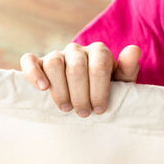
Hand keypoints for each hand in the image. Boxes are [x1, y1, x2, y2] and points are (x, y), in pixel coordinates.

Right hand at [20, 42, 140, 116]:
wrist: (86, 97)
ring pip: (54, 63)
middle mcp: (77, 50)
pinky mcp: (38, 63)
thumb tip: (134, 50)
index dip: (98, 90)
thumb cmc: (106, 92)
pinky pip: (29, 61)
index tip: (99, 110)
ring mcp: (56, 55)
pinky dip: (34, 73)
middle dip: (80, 94)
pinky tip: (42, 88)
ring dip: (60, 89)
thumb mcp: (122, 84)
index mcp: (99, 52)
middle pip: (76, 67)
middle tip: (83, 113)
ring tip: (66, 108)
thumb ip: (128, 69)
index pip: (98, 66)